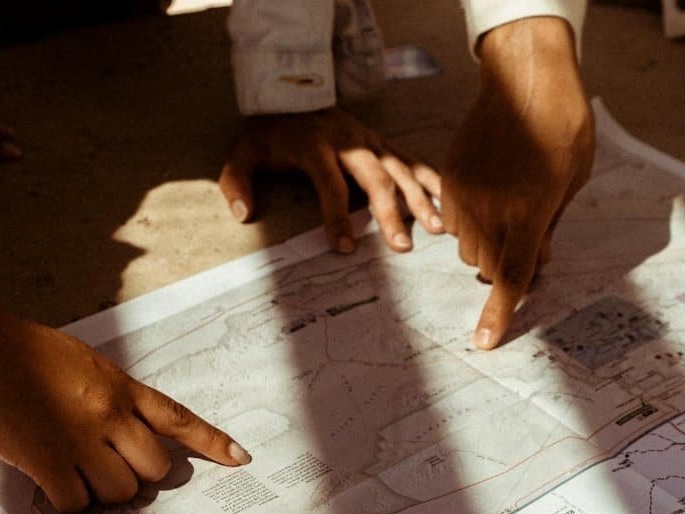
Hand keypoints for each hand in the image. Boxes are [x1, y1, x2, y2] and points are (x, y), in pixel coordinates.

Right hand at [0, 318, 248, 512]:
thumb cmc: (22, 350)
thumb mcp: (83, 364)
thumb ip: (108, 394)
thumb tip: (121, 431)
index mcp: (121, 387)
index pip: (178, 417)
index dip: (212, 441)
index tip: (239, 457)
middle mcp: (110, 414)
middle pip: (155, 469)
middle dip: (138, 476)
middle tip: (109, 469)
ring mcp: (80, 439)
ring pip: (120, 491)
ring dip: (102, 492)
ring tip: (73, 473)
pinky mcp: (46, 460)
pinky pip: (77, 502)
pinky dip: (69, 502)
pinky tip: (52, 484)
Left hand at [218, 107, 441, 253]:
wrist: (291, 94)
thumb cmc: (269, 133)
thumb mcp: (243, 153)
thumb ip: (238, 183)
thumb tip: (244, 214)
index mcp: (315, 146)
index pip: (331, 184)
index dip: (337, 217)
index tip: (345, 247)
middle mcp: (349, 141)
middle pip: (375, 178)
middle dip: (391, 214)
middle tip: (401, 247)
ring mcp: (370, 140)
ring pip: (400, 169)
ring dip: (420, 200)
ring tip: (436, 229)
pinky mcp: (381, 142)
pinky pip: (411, 161)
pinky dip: (431, 181)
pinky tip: (446, 204)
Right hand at [441, 17, 594, 348]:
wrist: (525, 77)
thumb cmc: (562, 125)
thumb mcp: (571, 180)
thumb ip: (550, 226)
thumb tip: (538, 261)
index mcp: (529, 212)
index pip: (512, 277)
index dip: (499, 313)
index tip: (485, 342)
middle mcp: (491, 207)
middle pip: (487, 266)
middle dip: (505, 265)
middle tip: (528, 237)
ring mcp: (465, 193)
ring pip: (467, 247)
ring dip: (486, 244)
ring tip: (508, 209)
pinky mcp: (450, 177)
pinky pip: (451, 220)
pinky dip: (469, 221)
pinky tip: (489, 192)